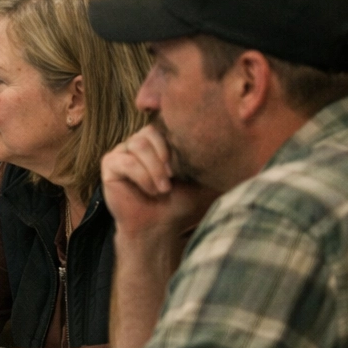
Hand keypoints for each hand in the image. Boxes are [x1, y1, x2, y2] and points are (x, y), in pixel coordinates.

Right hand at [101, 125, 216, 240]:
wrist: (161, 226)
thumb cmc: (182, 203)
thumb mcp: (204, 177)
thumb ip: (215, 158)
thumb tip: (238, 140)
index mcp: (161, 140)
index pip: (165, 121)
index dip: (175, 142)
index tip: (183, 167)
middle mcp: (140, 142)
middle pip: (149, 132)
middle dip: (164, 157)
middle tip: (173, 178)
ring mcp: (123, 152)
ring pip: (137, 144)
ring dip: (153, 169)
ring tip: (163, 189)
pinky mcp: (109, 164)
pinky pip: (124, 161)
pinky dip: (141, 176)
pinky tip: (150, 190)